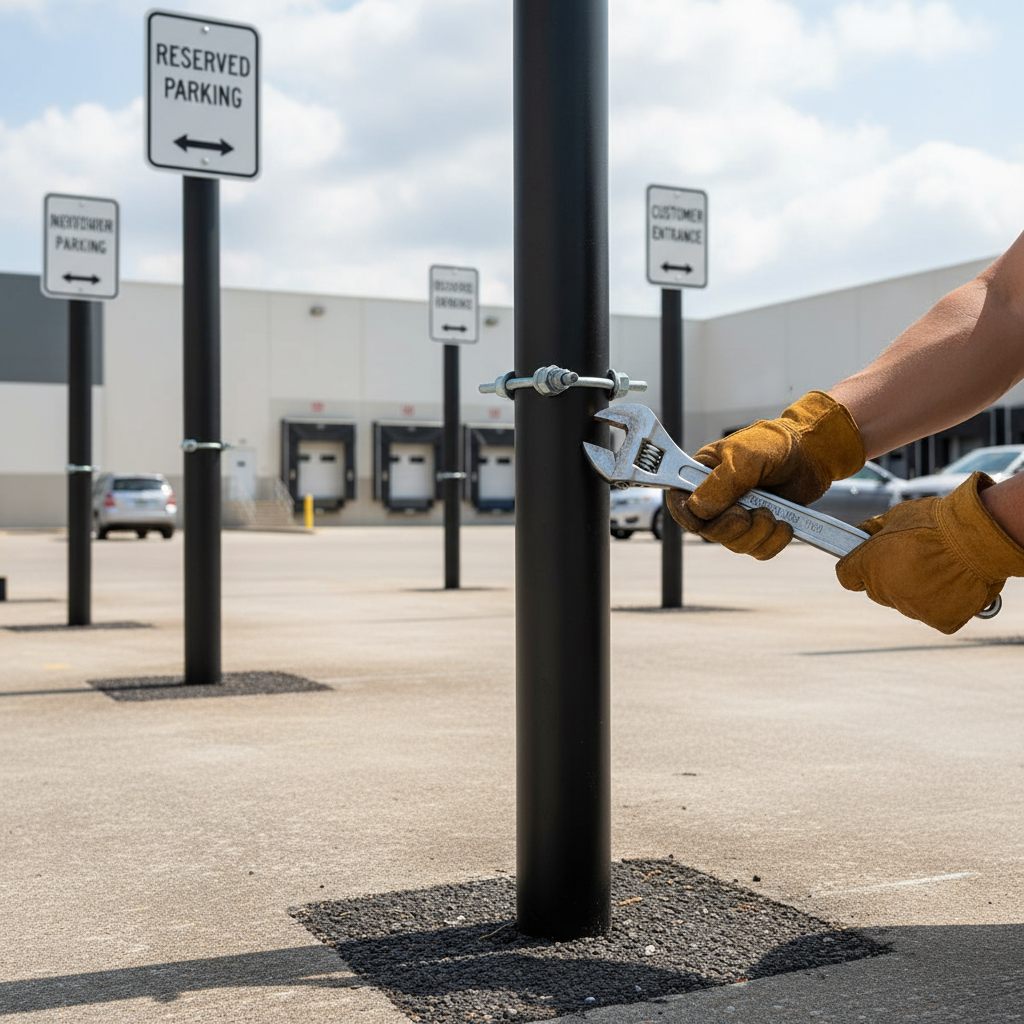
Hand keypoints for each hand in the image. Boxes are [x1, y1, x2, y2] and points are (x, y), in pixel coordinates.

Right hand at [666, 391, 864, 559]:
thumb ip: (722, 483)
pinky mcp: (759, 528)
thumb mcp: (745, 457)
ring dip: (757, 533)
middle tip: (750, 512)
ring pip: (734, 544)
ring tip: (772, 513)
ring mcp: (737, 515)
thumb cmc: (774, 444)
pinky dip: (773, 542)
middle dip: (733, 527)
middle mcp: (715, 498)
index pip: (679, 504)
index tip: (703, 520)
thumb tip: (699, 509)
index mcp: (701, 476)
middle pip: (708, 531)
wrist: (811, 454)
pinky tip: (783, 524)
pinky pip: (757, 550)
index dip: (687, 517)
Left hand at [836, 472, 1023, 633]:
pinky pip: (936, 615)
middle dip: (891, 577)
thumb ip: (872, 530)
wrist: (976, 537)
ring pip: (907, 603)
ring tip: (940, 567)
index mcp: (867, 566)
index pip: (848, 577)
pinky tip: (953, 583)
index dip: (859, 568)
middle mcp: (885, 591)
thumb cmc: (936, 522)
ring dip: (918, 590)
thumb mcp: (894, 516)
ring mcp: (912, 609)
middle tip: (916, 558)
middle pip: (879, 590)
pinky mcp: (940, 621)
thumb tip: (858, 534)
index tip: (870, 562)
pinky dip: (944, 603)